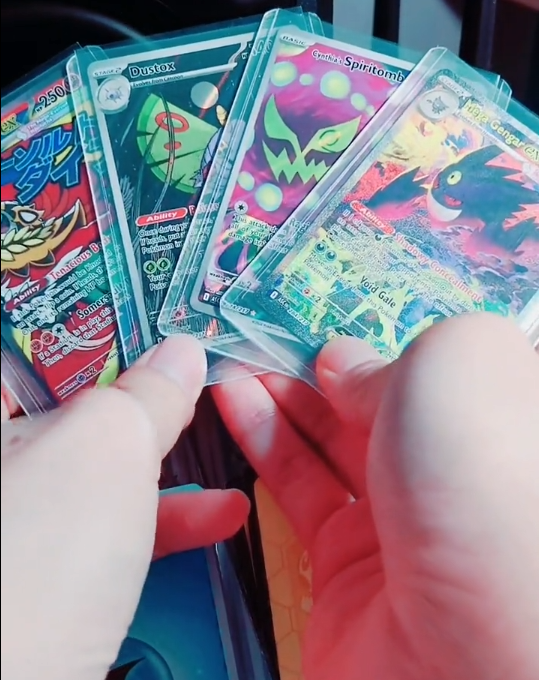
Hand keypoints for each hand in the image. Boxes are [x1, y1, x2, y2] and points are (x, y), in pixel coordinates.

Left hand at [1, 335, 248, 679]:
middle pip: (69, 410)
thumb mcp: (105, 449)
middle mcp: (0, 468)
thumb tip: (181, 354)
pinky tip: (216, 519)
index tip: (146, 323)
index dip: (92, 330)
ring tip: (224, 462)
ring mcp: (18, 527)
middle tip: (190, 392)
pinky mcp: (42, 580)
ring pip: (95, 476)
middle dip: (140, 405)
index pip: (31, 350)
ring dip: (166, 469)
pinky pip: (105, 531)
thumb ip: (144, 395)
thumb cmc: (33, 564)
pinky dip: (161, 523)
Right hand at [213, 314, 538, 679]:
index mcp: (495, 416)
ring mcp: (397, 522)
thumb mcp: (456, 365)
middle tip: (259, 333)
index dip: (372, 337)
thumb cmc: (481, 478)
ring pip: (326, 443)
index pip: (427, 366)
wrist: (465, 651)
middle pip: (370, 402)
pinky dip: (262, 442)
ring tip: (234, 358)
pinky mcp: (343, 569)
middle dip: (314, 364)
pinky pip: (296, 492)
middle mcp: (449, 470)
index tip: (319, 316)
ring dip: (277, 396)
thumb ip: (395, 354)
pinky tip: (235, 403)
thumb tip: (345, 371)